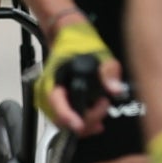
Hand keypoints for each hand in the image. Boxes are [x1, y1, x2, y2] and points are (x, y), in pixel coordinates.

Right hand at [37, 14, 119, 133]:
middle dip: (85, 119)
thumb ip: (108, 70)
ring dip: (85, 122)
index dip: (67, 116)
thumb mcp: (100, 53)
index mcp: (53, 77)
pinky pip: (66, 121)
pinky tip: (97, 117)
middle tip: (103, 104)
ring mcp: (48, 100)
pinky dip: (82, 122)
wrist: (68, 37)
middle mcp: (46, 91)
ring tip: (102, 107)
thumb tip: (115, 89)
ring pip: (63, 124)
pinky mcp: (55, 104)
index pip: (55, 102)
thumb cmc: (80, 44)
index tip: (80, 125)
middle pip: (61, 120)